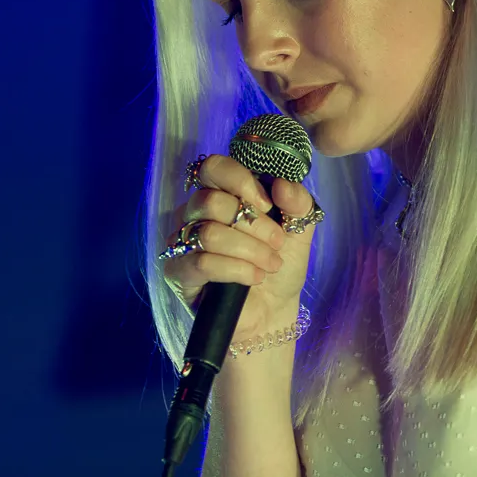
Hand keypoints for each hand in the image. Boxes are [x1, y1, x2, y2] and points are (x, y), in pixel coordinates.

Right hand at [161, 154, 318, 341]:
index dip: (240, 181)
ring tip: (270, 264)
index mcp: (221, 193)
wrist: (274, 309)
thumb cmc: (279, 262)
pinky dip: (237, 270)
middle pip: (211, 201)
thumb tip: (282, 184)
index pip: (213, 167)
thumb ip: (298, 201)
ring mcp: (182, 242)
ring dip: (249, 250)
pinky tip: (254, 278)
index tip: (268, 205)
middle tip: (276, 243)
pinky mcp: (178, 272)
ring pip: (208, 233)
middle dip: (253, 225)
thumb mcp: (299, 228)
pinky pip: (203, 262)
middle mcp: (195, 213)